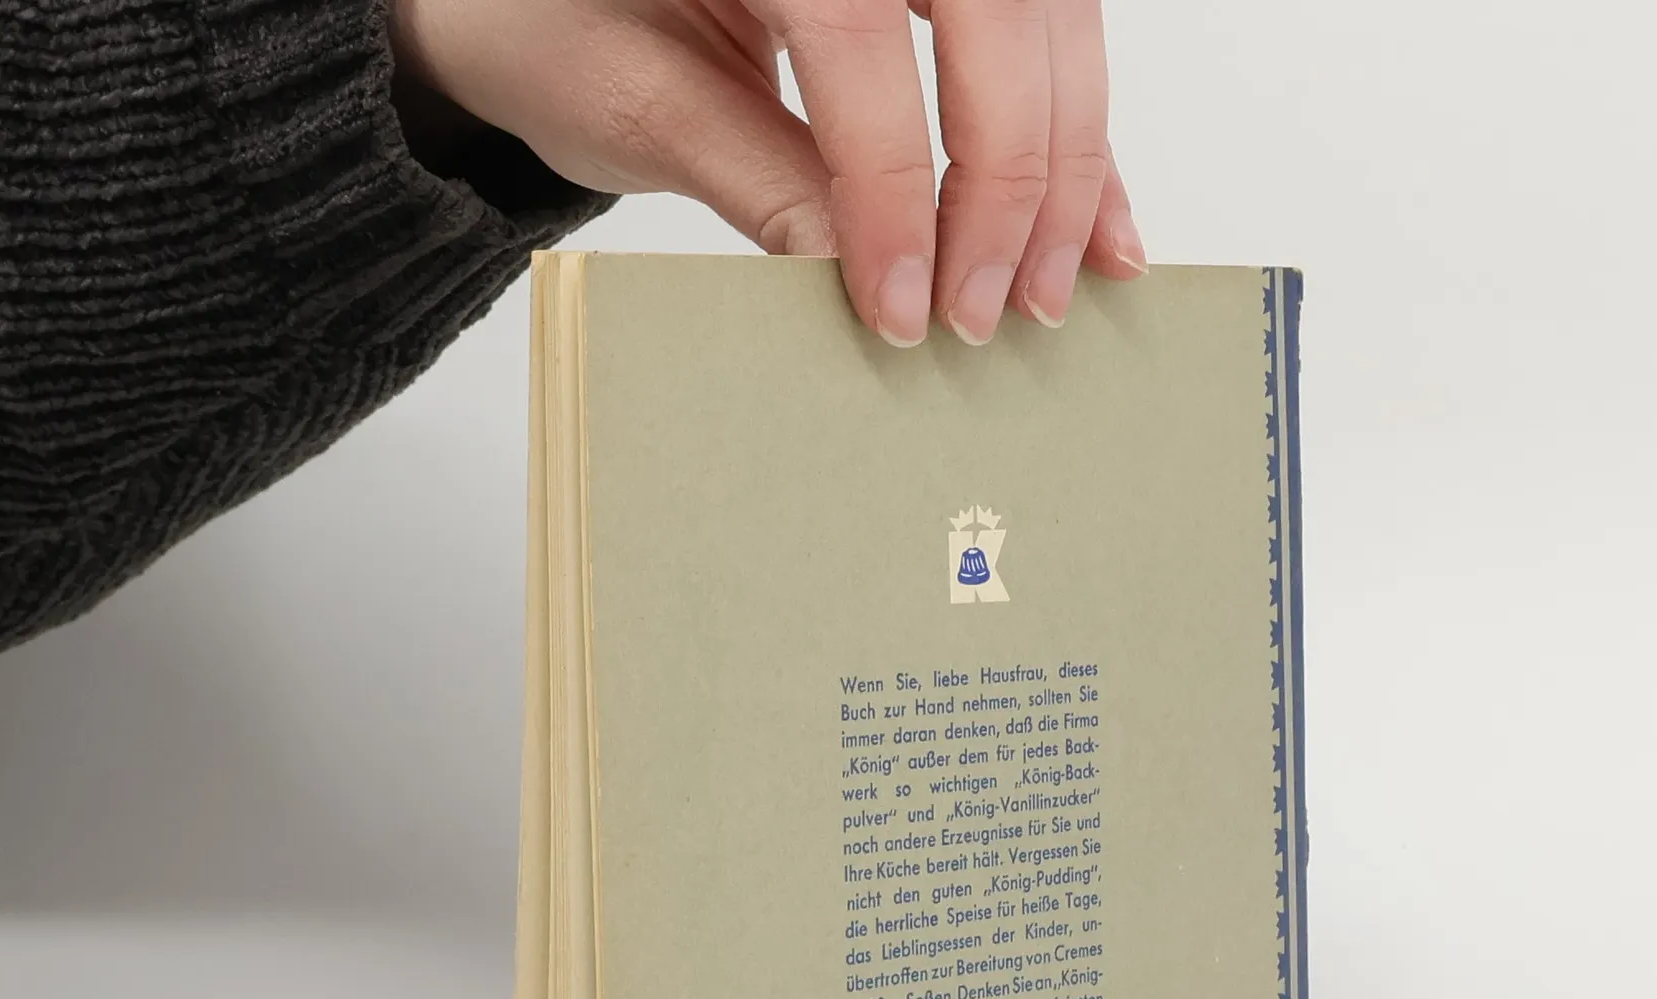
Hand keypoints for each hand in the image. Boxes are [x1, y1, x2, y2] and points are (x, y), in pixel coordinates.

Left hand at [388, 0, 1147, 345]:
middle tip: (987, 311)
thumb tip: (871, 280)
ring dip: (1068, 160)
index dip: (895, 182)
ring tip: (1052, 289)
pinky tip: (1099, 224)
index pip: (857, 35)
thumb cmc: (557, 20)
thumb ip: (757, 176)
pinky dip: (1080, 132)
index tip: (906, 306)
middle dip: (1009, 175)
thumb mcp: (635, 100)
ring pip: (1050, 16)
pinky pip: (1047, 32)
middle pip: (993, 9)